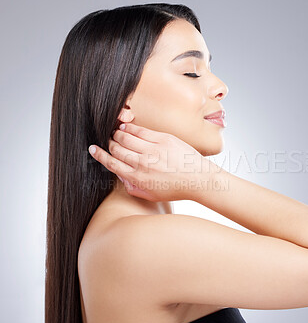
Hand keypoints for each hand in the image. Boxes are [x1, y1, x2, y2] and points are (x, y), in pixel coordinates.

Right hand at [88, 122, 217, 201]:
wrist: (199, 179)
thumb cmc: (175, 188)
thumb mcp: (151, 195)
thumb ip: (132, 187)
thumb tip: (121, 175)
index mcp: (138, 178)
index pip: (111, 163)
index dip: (100, 155)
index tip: (93, 149)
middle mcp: (143, 163)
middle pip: (116, 148)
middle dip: (108, 143)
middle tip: (108, 140)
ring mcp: (153, 150)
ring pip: (126, 137)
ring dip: (117, 134)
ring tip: (115, 133)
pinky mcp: (163, 139)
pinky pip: (141, 130)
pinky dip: (130, 127)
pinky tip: (125, 127)